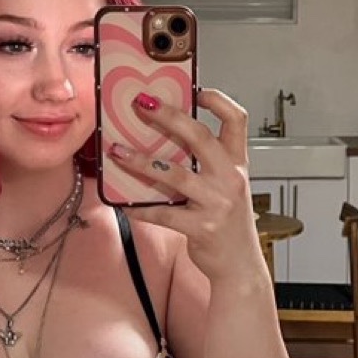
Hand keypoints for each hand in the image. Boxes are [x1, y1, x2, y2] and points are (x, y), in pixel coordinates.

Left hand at [108, 88, 265, 283]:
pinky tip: (124, 204)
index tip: (196, 90)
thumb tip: (167, 140)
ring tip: (118, 151)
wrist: (240, 266)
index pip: (237, 120)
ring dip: (141, 160)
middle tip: (141, 104)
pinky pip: (163, 212)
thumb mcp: (227, 188)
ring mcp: (216, 203)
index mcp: (238, 164)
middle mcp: (230, 179)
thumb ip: (207, 165)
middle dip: (168, 116)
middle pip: (199, 137)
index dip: (218, 101)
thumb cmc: (229, 225)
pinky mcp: (201, 227)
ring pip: (174, 174)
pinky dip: (140, 208)